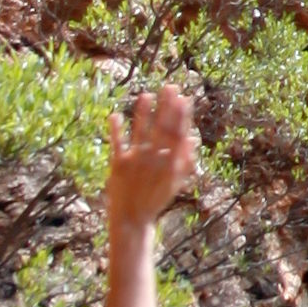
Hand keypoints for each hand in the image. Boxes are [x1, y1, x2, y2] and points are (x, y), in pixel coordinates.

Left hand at [105, 85, 198, 229]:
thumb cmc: (156, 199)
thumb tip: (192, 138)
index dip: (181, 116)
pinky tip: (115, 115)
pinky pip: (117, 144)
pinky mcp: (118, 165)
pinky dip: (116, 130)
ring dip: (143, 114)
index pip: (177, 135)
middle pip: (161, 129)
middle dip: (166, 108)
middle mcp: (153, 160)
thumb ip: (184, 162)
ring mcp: (135, 161)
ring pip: (140, 133)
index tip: (184, 98)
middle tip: (170, 87)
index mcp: (169, 164)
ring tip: (146, 95)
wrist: (132, 219)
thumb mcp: (175, 183)